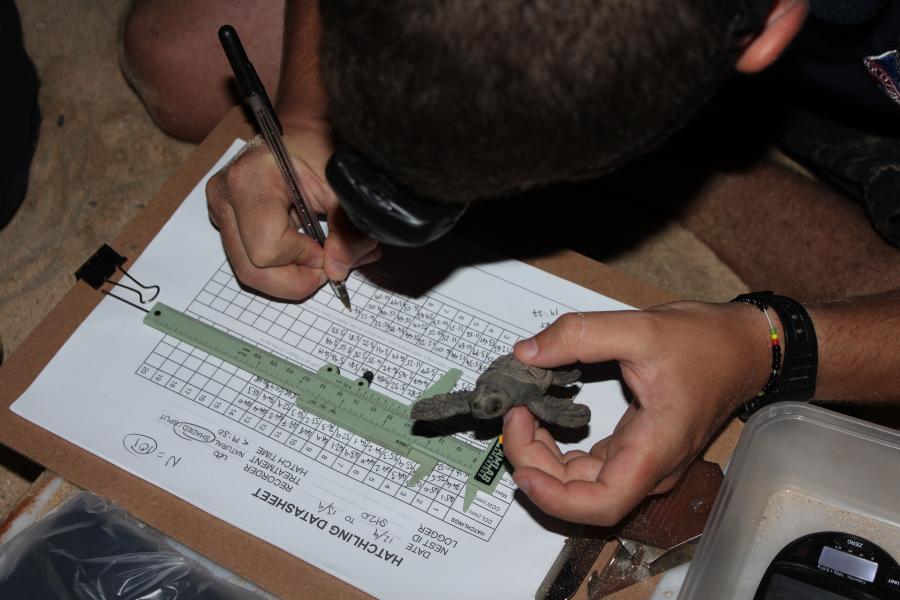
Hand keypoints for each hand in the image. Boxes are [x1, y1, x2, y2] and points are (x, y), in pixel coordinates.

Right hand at [206, 119, 379, 299]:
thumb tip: (338, 270)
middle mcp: (224, 197)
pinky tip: (305, 250)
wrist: (300, 129)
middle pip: (251, 271)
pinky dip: (281, 267)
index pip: (268, 250)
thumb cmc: (319, 146)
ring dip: (290, 277)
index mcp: (249, 181)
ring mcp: (220, 211)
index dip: (304, 259)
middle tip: (327, 267)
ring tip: (318, 256)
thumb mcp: (343, 186)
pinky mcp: (227, 221)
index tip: (328, 248)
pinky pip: (249, 262)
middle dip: (295, 280)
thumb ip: (348, 230)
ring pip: (249, 272)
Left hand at [502, 301, 771, 524]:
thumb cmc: (707, 343)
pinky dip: (560, 453)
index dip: (556, 499)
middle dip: (538, 465)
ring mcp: (644, 462)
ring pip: (583, 485)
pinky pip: (591, 467)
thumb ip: (580, 335)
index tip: (522, 469)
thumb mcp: (640, 327)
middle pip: (583, 496)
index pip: (603, 503)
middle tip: (515, 417)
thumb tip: (526, 352)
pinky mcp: (637, 450)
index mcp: (656, 448)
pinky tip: (544, 423)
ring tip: (524, 416)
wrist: (744, 348)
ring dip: (545, 460)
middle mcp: (651, 467)